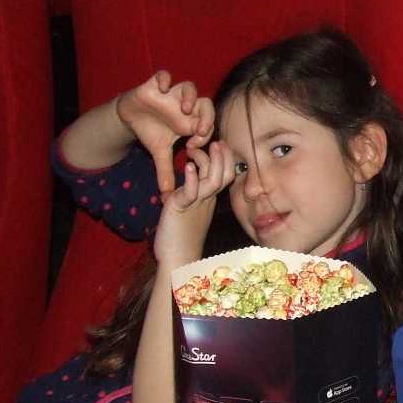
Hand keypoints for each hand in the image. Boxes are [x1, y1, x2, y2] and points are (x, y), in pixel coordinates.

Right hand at [117, 71, 215, 196]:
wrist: (131, 116)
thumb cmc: (151, 132)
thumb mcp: (159, 153)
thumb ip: (165, 172)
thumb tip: (166, 197)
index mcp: (191, 122)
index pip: (208, 125)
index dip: (205, 135)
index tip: (193, 146)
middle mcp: (185, 106)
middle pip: (206, 104)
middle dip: (206, 116)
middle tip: (200, 129)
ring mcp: (172, 94)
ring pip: (189, 87)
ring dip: (190, 97)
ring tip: (184, 109)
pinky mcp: (156, 84)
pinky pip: (164, 75)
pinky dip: (164, 79)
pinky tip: (162, 88)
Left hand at [152, 141, 236, 266]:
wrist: (177, 260)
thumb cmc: (181, 239)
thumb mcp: (189, 211)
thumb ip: (191, 196)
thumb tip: (190, 183)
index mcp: (208, 200)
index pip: (224, 175)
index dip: (225, 160)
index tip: (220, 146)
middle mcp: (206, 201)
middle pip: (224, 175)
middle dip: (223, 157)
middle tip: (218, 142)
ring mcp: (196, 204)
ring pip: (212, 181)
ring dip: (210, 162)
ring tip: (205, 147)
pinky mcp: (181, 208)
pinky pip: (190, 192)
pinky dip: (191, 179)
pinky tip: (188, 167)